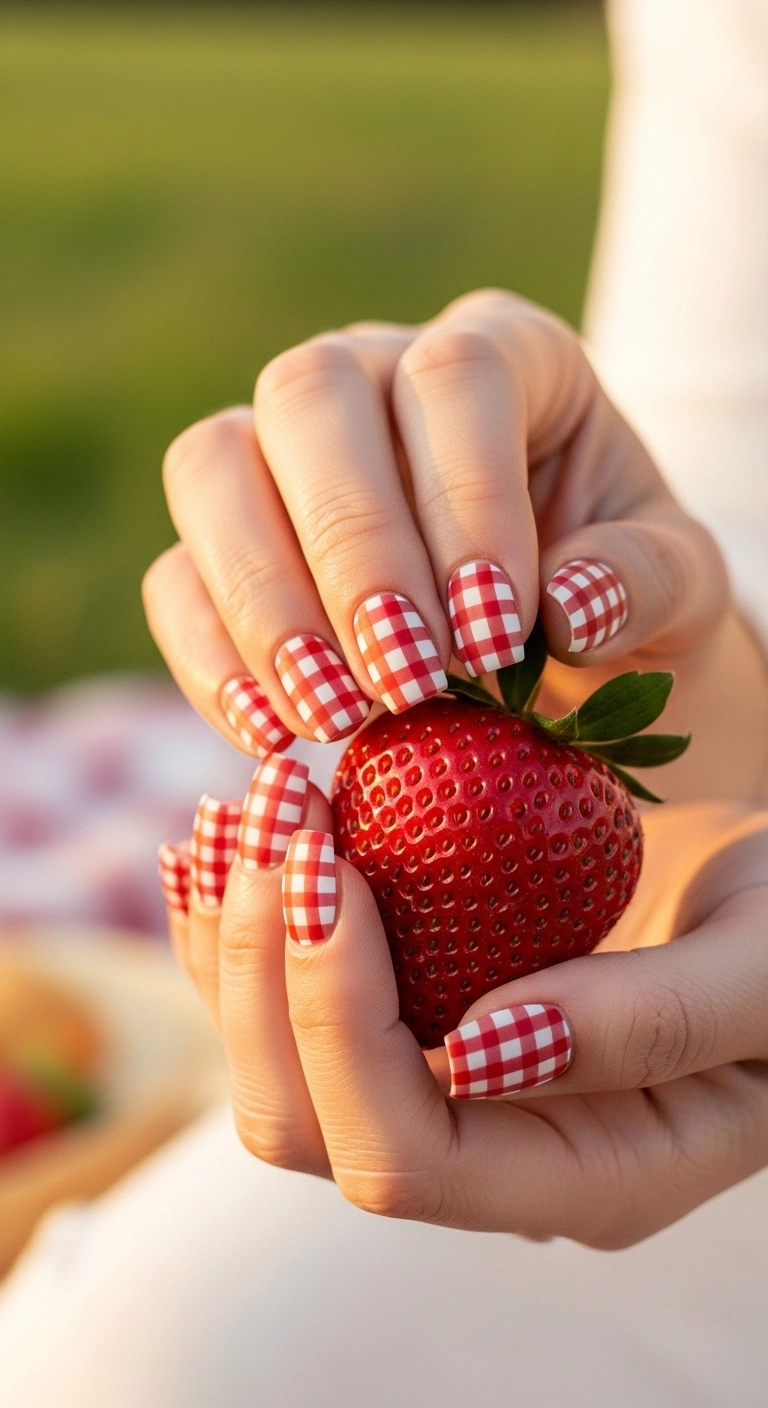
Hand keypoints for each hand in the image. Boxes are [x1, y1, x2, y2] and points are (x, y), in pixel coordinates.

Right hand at [143, 288, 767, 803]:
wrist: (568, 658)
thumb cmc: (623, 598)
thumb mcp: (677, 589)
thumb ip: (647, 579)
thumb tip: (566, 602)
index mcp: (505, 355)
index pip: (456, 375)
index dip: (466, 497)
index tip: (497, 630)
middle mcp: (377, 374)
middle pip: (311, 395)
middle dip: (353, 548)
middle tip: (405, 678)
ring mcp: (285, 453)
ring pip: (214, 466)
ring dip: (265, 598)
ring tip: (334, 713)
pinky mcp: (227, 545)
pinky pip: (178, 578)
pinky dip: (212, 659)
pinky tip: (271, 734)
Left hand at [162, 767, 767, 1247]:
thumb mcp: (767, 966)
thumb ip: (654, 1023)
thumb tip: (484, 1048)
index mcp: (585, 1176)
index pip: (404, 1153)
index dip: (339, 1019)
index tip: (329, 862)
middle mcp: (492, 1156)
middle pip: (308, 1123)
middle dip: (263, 970)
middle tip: (275, 807)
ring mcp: (445, 1094)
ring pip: (276, 1065)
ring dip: (235, 937)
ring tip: (243, 802)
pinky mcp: (418, 1025)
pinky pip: (293, 996)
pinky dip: (245, 918)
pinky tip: (234, 828)